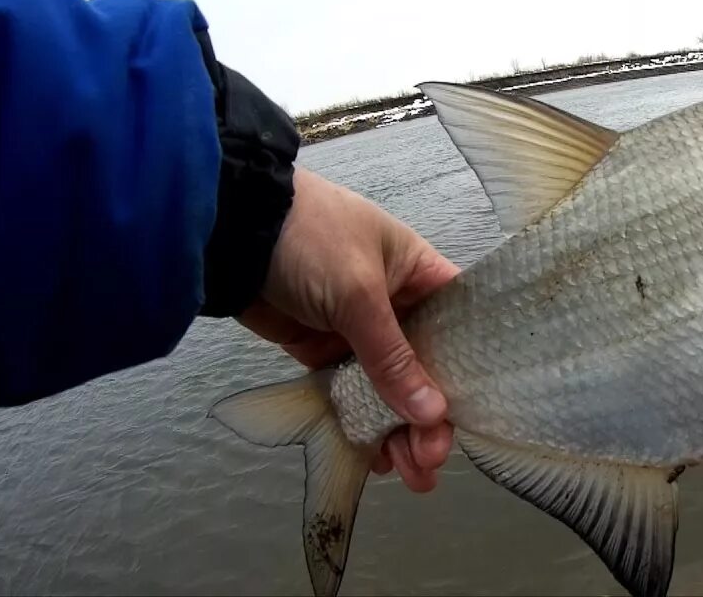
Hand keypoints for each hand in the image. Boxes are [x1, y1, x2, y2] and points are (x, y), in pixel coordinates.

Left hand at [236, 167, 458, 491]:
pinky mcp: (320, 347)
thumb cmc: (310, 240)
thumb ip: (393, 359)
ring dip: (398, 428)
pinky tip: (376, 456)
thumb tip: (432, 415)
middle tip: (432, 461)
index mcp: (417, 272)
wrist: (229, 229)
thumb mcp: (358, 296)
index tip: (472, 416)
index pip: (457, 326)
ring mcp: (355, 327)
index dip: (467, 371)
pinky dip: (362, 422)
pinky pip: (349, 390)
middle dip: (431, 415)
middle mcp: (394, 302)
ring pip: (387, 385)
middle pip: (425, 366)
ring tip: (411, 473)